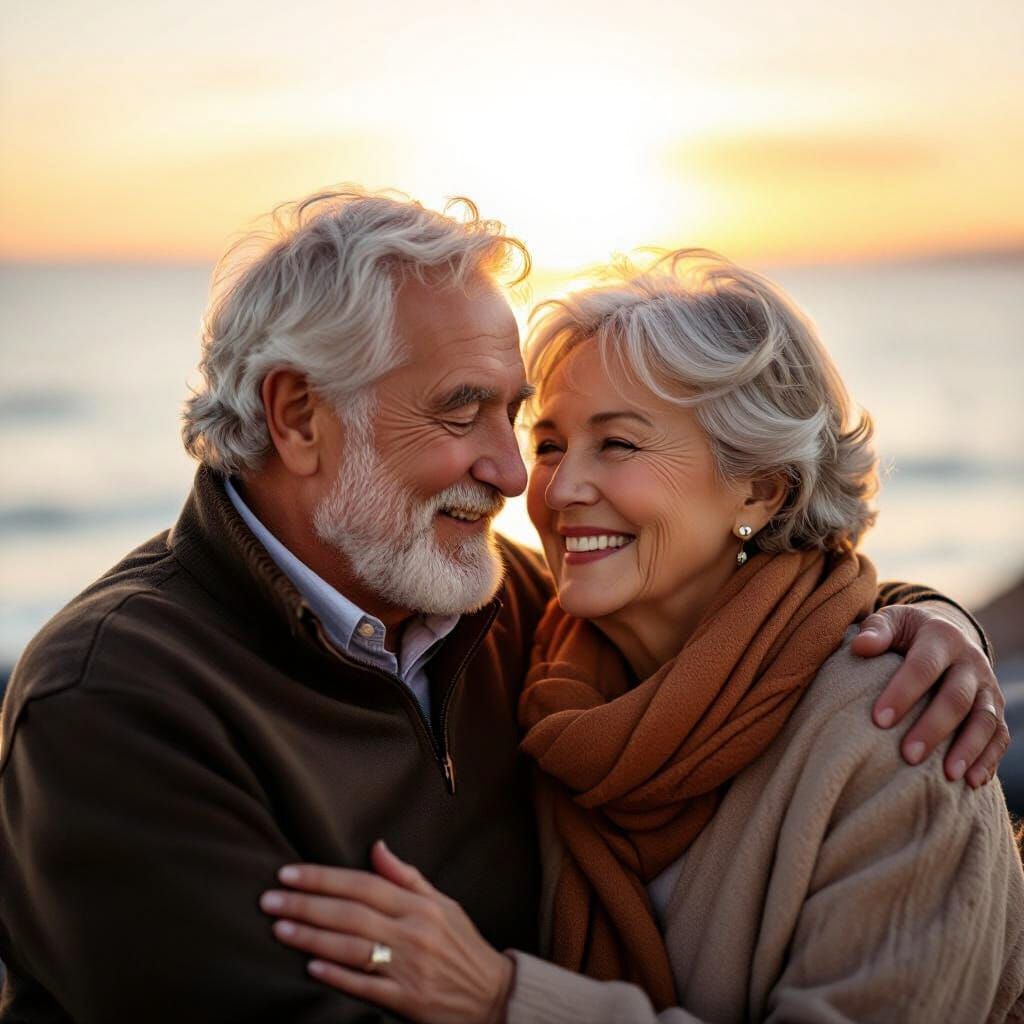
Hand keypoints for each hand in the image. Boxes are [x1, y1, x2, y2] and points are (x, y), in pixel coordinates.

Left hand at [259, 841, 513, 1023]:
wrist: (493, 997)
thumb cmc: (463, 947)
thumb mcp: (444, 903)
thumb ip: (407, 877)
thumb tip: (376, 847)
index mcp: (421, 905)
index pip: (363, 884)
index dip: (324, 877)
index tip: (289, 874)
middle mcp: (413, 932)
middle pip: (350, 914)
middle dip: (306, 904)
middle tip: (269, 899)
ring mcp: (409, 967)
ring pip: (352, 947)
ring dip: (311, 937)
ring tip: (278, 928)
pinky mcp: (406, 1000)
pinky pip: (365, 985)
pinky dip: (337, 975)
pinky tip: (310, 966)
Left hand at [851, 603, 1008, 786]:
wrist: (947, 633)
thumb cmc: (907, 633)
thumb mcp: (892, 621)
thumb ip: (876, 631)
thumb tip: (861, 647)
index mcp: (942, 637)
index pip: (923, 666)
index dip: (903, 692)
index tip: (879, 720)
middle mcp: (970, 662)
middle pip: (956, 698)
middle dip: (933, 728)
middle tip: (908, 756)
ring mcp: (987, 687)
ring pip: (984, 720)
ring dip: (968, 749)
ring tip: (947, 775)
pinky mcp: (996, 709)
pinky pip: (1000, 736)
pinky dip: (989, 759)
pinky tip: (972, 782)